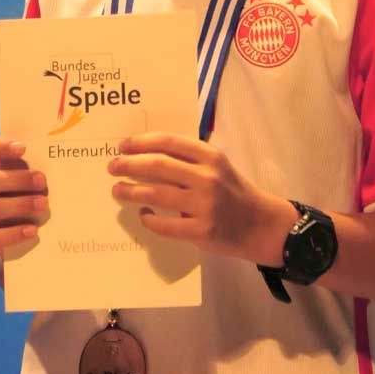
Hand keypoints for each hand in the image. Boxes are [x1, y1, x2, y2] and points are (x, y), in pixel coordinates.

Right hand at [0, 137, 48, 253]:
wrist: (45, 251)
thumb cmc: (54, 207)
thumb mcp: (55, 187)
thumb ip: (58, 174)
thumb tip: (80, 160)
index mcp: (6, 174)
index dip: (0, 147)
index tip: (23, 148)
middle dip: (17, 179)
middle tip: (42, 180)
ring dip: (19, 204)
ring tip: (44, 205)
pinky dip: (13, 233)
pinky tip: (33, 231)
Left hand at [107, 132, 292, 264]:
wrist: (261, 225)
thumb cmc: (233, 191)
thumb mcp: (217, 166)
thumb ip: (189, 158)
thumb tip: (145, 152)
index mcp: (211, 156)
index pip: (168, 142)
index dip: (141, 142)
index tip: (123, 146)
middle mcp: (208, 177)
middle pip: (157, 165)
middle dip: (129, 164)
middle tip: (112, 166)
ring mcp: (204, 205)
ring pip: (156, 194)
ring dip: (130, 191)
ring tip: (118, 190)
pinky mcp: (202, 232)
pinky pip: (164, 225)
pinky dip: (148, 218)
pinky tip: (143, 214)